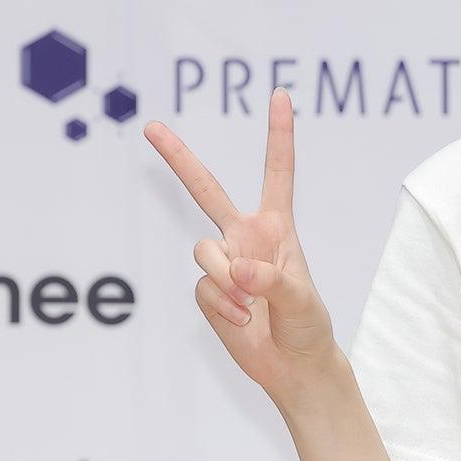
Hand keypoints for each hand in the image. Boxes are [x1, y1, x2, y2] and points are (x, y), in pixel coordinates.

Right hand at [145, 88, 337, 401]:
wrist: (291, 365)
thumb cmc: (308, 325)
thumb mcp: (302, 300)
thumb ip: (272, 281)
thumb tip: (238, 268)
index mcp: (277, 226)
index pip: (277, 171)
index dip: (279, 133)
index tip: (280, 95)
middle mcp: (245, 236)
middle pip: (205, 190)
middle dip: (179, 158)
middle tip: (152, 126)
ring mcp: (223, 262)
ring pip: (204, 253)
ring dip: (229, 283)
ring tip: (256, 306)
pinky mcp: (208, 290)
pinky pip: (202, 289)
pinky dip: (223, 308)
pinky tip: (244, 321)